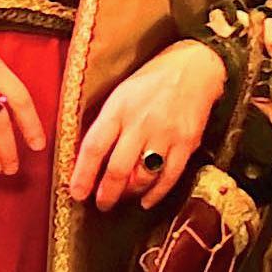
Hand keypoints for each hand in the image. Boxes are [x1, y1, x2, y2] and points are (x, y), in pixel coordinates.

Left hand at [68, 41, 229, 209]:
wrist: (194, 67)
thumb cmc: (150, 82)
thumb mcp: (120, 95)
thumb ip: (106, 125)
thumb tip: (89, 160)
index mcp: (119, 108)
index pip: (94, 147)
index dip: (82, 174)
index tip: (76, 192)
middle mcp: (141, 123)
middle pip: (118, 169)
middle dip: (106, 193)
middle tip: (100, 204)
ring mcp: (165, 134)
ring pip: (142, 177)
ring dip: (129, 193)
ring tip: (123, 197)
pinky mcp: (187, 143)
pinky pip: (169, 177)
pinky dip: (156, 194)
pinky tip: (146, 201)